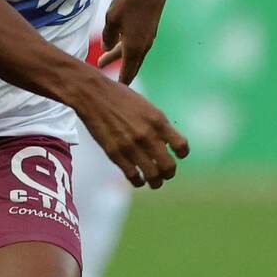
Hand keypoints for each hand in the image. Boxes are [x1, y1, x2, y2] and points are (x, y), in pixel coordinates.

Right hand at [74, 72, 189, 187]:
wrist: (94, 95)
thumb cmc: (121, 98)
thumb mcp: (147, 107)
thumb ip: (158, 125)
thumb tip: (167, 144)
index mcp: (158, 121)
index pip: (181, 146)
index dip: (182, 154)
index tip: (178, 156)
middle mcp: (148, 135)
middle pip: (169, 166)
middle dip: (169, 173)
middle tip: (167, 174)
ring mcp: (131, 146)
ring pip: (152, 176)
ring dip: (156, 182)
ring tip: (155, 181)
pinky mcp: (115, 154)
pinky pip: (133, 176)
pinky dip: (139, 181)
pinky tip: (139, 180)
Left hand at [97, 0, 168, 84]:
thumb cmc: (130, 1)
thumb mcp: (112, 19)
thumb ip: (108, 36)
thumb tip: (107, 47)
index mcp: (133, 48)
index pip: (127, 73)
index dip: (120, 84)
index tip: (114, 94)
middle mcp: (143, 46)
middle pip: (130, 65)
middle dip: (117, 71)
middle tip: (104, 78)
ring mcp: (148, 38)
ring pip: (133, 53)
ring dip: (119, 57)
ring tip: (104, 57)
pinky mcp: (150, 29)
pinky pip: (137, 44)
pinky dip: (126, 48)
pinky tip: (118, 42)